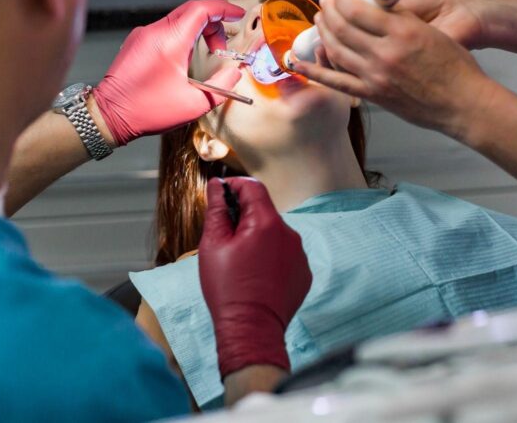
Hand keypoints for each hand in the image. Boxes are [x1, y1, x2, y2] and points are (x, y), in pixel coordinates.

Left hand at [92, 0, 243, 145]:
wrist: (108, 115)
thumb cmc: (145, 110)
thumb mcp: (194, 103)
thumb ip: (221, 86)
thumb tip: (234, 73)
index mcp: (170, 41)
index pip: (202, 8)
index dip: (223, 9)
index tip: (237, 14)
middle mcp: (154, 31)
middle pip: (191, 10)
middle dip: (213, 23)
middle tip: (222, 46)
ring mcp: (142, 34)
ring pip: (178, 19)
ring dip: (198, 30)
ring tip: (205, 55)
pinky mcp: (136, 42)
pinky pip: (164, 28)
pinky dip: (182, 35)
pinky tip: (185, 56)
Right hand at [199, 177, 311, 378]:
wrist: (251, 331)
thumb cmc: (228, 291)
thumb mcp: (213, 245)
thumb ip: (217, 210)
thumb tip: (217, 186)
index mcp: (266, 224)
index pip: (253, 187)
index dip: (234, 186)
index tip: (222, 194)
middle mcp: (290, 235)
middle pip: (264, 212)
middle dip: (245, 217)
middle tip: (225, 238)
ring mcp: (300, 254)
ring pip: (275, 233)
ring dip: (258, 238)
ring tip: (240, 263)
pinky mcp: (304, 272)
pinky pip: (285, 254)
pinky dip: (271, 257)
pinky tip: (256, 275)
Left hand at [293, 0, 498, 141]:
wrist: (464, 104)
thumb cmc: (456, 68)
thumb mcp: (431, 32)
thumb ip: (401, 20)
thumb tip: (376, 8)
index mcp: (402, 32)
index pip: (358, 9)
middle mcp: (385, 53)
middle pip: (343, 26)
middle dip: (328, 11)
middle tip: (324, 2)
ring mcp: (376, 76)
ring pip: (337, 50)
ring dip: (323, 32)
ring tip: (319, 21)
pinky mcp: (373, 94)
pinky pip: (336, 81)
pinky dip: (314, 70)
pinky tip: (297, 61)